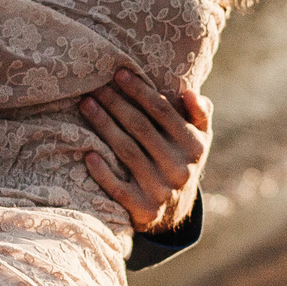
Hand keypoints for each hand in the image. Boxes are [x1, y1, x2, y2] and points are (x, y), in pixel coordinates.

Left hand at [81, 70, 210, 233]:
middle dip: (116, 104)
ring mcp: (161, 191)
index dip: (140, 91)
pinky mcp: (142, 210)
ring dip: (104, 125)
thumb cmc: (180, 162)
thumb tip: (189, 93)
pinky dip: (102, 171)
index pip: (164, 112)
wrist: (172, 212)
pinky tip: (88, 153)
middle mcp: (180, 170)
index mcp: (195, 148)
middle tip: (95, 86)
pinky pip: (118, 188)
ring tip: (86, 106)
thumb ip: (200, 115)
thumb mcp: (200, 140)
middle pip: (141, 128)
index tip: (119, 73)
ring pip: (126, 151)